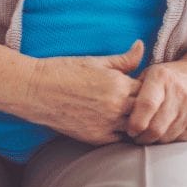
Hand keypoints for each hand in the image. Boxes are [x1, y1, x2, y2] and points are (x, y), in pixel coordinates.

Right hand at [21, 41, 143, 144]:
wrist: (38, 91)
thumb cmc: (65, 71)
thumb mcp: (97, 61)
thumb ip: (124, 59)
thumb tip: (141, 46)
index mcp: (119, 84)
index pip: (148, 89)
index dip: (148, 88)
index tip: (143, 86)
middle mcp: (116, 107)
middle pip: (145, 110)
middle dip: (146, 106)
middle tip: (140, 102)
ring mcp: (107, 125)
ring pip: (135, 128)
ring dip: (136, 122)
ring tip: (131, 114)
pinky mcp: (96, 139)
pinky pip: (119, 140)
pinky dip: (122, 134)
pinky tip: (118, 125)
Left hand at [124, 56, 186, 144]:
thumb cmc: (164, 79)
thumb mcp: (148, 74)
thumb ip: (133, 89)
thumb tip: (116, 111)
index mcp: (161, 77)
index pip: (147, 105)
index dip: (135, 122)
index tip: (129, 130)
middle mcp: (178, 92)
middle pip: (156, 127)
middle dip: (142, 137)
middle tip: (135, 137)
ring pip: (166, 137)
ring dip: (154, 140)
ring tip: (147, 134)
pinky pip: (178, 140)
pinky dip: (167, 140)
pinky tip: (162, 132)